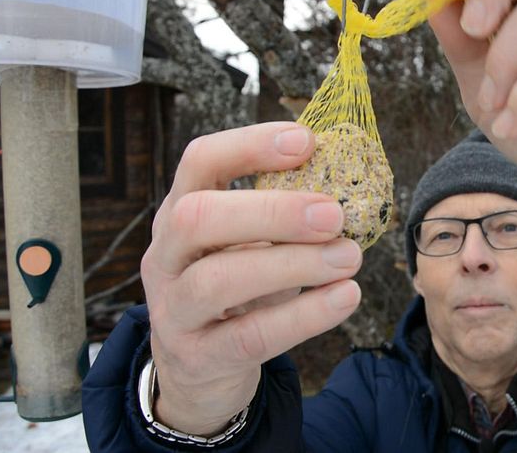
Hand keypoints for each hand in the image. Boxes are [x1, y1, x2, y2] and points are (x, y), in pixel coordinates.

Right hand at [140, 122, 362, 434]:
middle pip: (196, 217)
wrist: (201, 374)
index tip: (307, 141)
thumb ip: (285, 217)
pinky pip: (249, 336)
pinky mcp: (197, 358)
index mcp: (181, 212)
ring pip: (218, 280)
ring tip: (349, 257)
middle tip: (335, 214)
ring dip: (293, 264)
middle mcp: (166, 257)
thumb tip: (350, 182)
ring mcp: (174, 310)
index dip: (249, 145)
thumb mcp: (254, 246)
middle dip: (272, 210)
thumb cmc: (239, 294)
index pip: (199, 162)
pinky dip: (303, 316)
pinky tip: (345, 297)